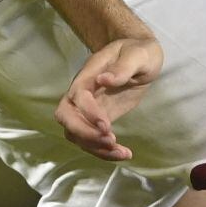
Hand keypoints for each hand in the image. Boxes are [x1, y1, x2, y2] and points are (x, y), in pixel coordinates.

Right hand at [55, 35, 160, 159]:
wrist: (140, 57)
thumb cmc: (138, 52)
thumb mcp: (138, 55)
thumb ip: (123, 66)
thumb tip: (103, 80)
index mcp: (89, 75)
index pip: (77, 96)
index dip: (88, 112)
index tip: (106, 125)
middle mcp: (82, 93)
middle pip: (65, 117)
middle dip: (84, 134)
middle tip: (110, 141)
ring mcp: (88, 109)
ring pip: (75, 134)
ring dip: (94, 147)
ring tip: (121, 152)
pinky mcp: (98, 120)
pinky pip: (91, 140)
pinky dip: (104, 151)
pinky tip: (124, 154)